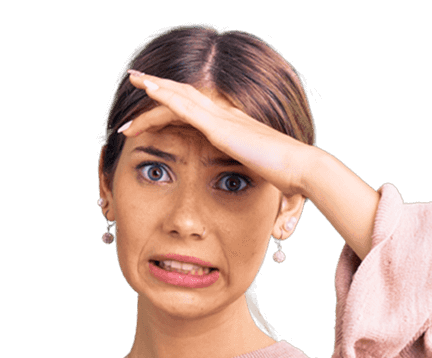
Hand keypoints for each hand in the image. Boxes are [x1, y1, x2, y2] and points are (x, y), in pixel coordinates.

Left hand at [120, 71, 312, 199]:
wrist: (299, 168)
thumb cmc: (285, 177)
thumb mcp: (259, 175)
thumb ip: (247, 177)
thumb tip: (256, 204)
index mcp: (232, 125)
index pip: (196, 110)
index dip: (173, 105)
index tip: (153, 107)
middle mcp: (225, 115)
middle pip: (184, 96)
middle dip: (158, 88)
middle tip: (135, 79)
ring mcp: (222, 118)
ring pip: (180, 96)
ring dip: (154, 87)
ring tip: (133, 79)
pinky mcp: (218, 126)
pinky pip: (184, 106)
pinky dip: (164, 97)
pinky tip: (148, 91)